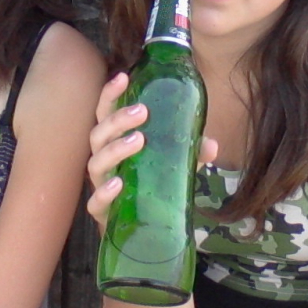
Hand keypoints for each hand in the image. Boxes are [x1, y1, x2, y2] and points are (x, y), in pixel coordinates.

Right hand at [86, 73, 216, 228]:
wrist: (144, 230)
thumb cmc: (152, 186)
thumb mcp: (176, 165)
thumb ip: (191, 153)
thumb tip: (211, 145)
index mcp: (114, 142)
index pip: (105, 113)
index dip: (111, 94)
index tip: (124, 77)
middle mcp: (103, 160)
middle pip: (98, 134)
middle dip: (117, 120)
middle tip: (142, 111)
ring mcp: (100, 186)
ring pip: (96, 163)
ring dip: (115, 149)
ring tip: (139, 140)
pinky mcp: (102, 213)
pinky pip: (96, 202)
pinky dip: (105, 192)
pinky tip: (119, 183)